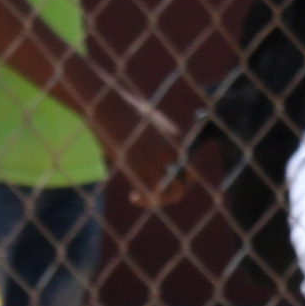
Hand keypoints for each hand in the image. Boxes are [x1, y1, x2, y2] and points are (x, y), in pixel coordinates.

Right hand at [90, 89, 188, 207]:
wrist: (110, 106)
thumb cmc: (127, 111)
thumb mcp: (155, 124)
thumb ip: (164, 142)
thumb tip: (162, 156)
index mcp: (179, 141)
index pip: (193, 170)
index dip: (183, 181)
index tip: (168, 182)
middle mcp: (173, 152)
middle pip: (185, 184)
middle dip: (173, 193)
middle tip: (158, 195)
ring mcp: (157, 161)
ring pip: (171, 193)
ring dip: (160, 200)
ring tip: (144, 198)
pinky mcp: (139, 167)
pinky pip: (150, 193)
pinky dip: (144, 200)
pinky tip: (133, 197)